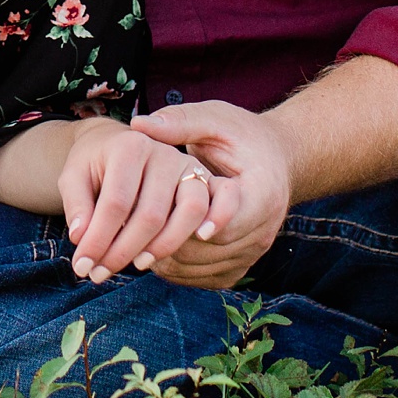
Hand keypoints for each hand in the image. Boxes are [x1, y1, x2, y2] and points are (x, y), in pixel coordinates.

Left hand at [57, 117, 217, 283]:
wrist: (117, 143)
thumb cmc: (94, 165)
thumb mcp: (73, 176)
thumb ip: (76, 204)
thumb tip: (81, 238)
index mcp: (129, 146)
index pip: (116, 203)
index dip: (98, 240)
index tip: (82, 266)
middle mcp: (163, 153)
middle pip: (151, 214)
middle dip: (123, 252)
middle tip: (100, 274)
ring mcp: (188, 166)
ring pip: (190, 210)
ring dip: (164, 245)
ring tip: (138, 263)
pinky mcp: (206, 178)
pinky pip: (224, 198)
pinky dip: (218, 219)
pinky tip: (200, 240)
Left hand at [126, 100, 293, 288]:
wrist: (276, 159)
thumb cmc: (242, 135)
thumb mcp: (215, 119)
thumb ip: (181, 123)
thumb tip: (138, 123)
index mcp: (262, 193)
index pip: (227, 221)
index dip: (189, 222)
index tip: (155, 216)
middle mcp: (263, 229)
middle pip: (209, 249)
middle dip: (165, 241)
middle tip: (122, 232)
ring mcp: (253, 252)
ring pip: (203, 268)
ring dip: (166, 258)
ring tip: (129, 241)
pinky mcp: (241, 266)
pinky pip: (205, 278)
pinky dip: (177, 269)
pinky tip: (151, 250)